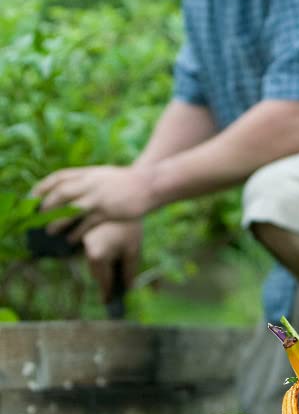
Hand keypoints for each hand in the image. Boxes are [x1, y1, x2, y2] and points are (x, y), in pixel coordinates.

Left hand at [33, 166, 153, 237]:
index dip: (43, 186)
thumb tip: (74, 190)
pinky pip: (86, 223)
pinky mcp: (107, 211)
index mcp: (89, 173)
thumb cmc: (130, 182)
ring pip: (70, 210)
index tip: (32, 195)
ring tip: (50, 232)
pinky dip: (76, 232)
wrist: (150, 184)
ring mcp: (98, 197)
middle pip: (60, 193)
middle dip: (46, 206)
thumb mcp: (106, 175)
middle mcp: (91, 184)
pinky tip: (71, 240)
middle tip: (38, 217)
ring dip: (57, 222)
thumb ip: (90, 180)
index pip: (59, 177)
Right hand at [82, 221, 141, 303]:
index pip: (102, 280)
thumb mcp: (133, 250)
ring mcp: (82, 241)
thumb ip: (129, 271)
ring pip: (92, 262)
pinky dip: (99, 257)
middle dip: (105, 280)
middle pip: (95, 272)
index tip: (109, 302)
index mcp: (97, 255)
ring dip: (102, 268)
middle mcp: (85, 249)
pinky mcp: (83, 234)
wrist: (123, 199)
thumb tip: (127, 287)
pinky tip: (111, 258)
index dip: (107, 292)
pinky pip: (90, 251)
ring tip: (115, 274)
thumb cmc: (130, 227)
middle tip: (115, 291)